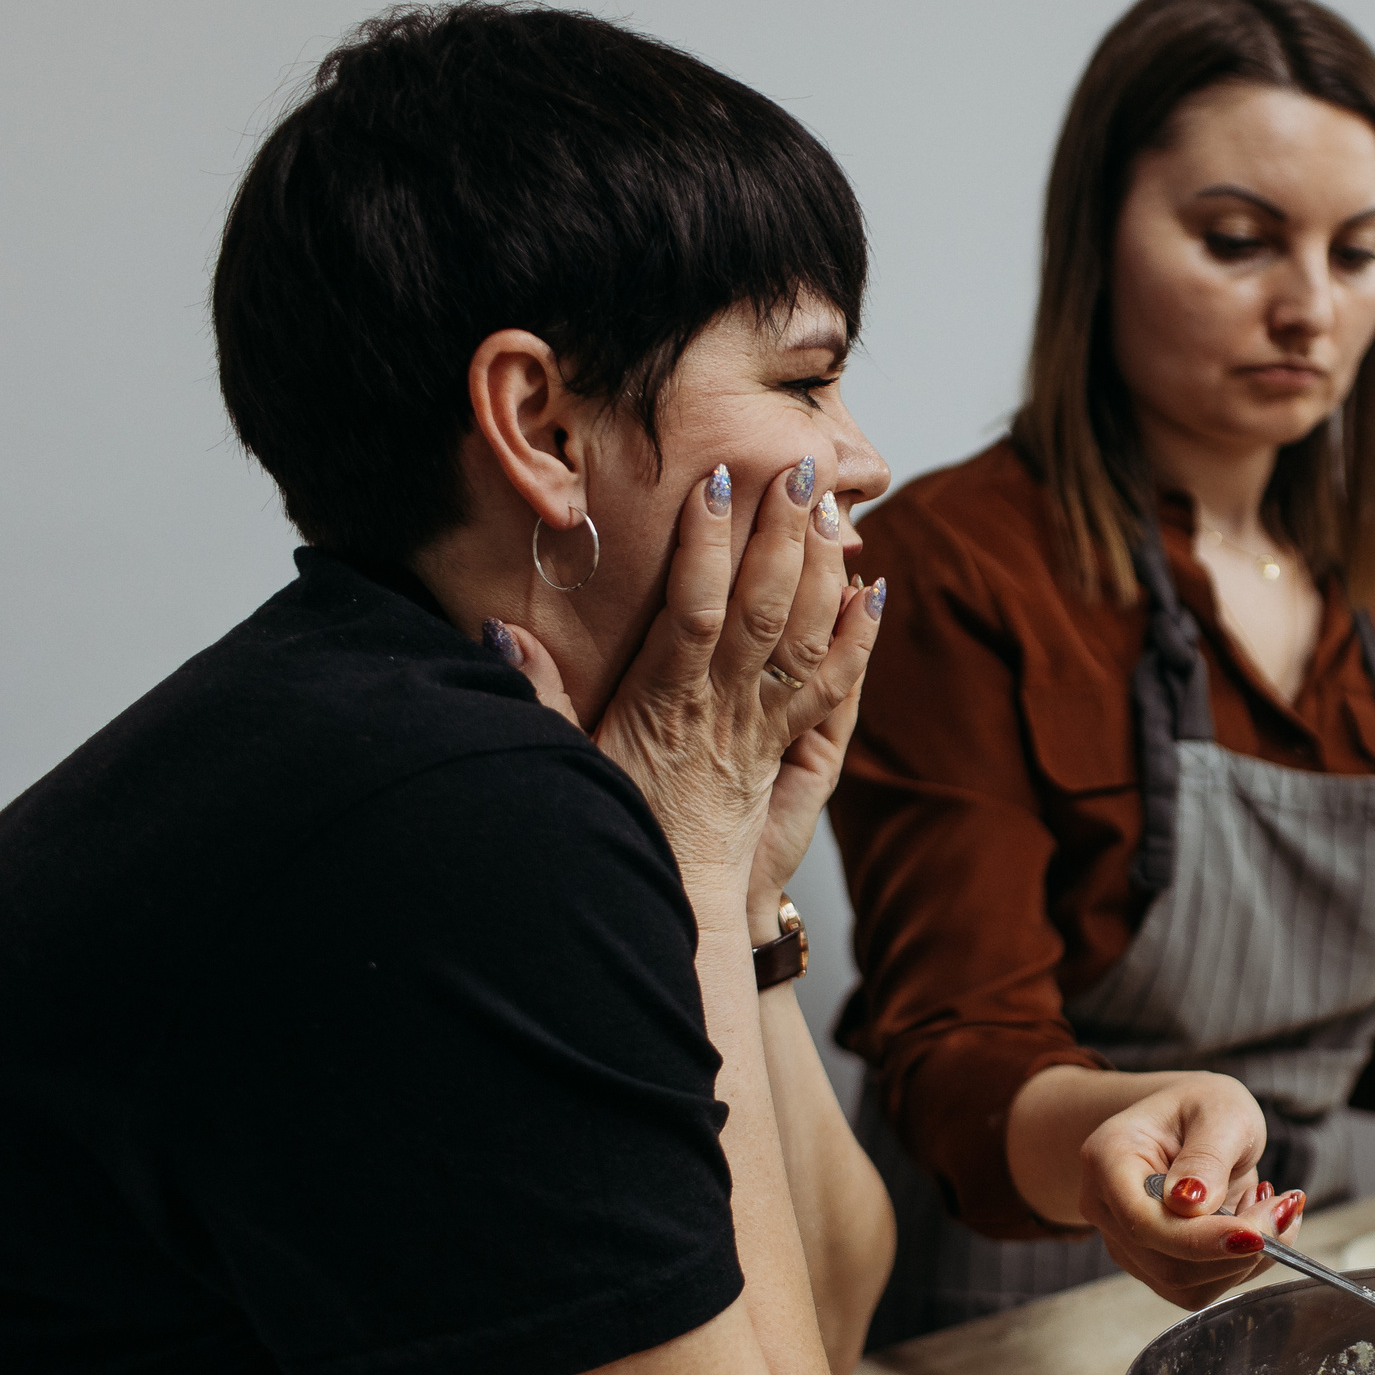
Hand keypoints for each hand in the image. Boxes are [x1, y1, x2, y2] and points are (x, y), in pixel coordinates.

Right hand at [492, 453, 875, 917]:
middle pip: (763, 610)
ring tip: (833, 508)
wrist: (678, 904)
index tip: (717, 486)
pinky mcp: (789, 747)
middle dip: (782, 535)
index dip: (707, 546)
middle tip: (800, 469)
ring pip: (803, 639)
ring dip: (823, 571)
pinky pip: (831, 688)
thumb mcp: (567, 762)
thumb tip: (500, 632)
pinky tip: (873, 592)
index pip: (693, 611)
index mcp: (664, 703)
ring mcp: (762, 727)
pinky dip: (857, 638)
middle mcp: (723, 709)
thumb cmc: (619, 824)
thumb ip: (536, 696)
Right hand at [1071, 1072, 1300, 1310]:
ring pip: (1186, 1285)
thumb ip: (1207, 1155)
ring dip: (1244, 1260)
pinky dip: (1240, 1266)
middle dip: (1236, 1249)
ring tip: (1269, 1207)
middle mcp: (1106, 1207)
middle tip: (1283, 1207)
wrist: (1191, 1123)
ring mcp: (1126, 1242)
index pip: (1145, 1220)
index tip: (1255, 1234)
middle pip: (1167, 1262)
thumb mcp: (1220, 1110)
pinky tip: (1253, 1224)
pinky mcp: (1152, 1265)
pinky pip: (1200, 1287)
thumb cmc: (1203, 1108)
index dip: (1200, 1238)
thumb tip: (1190, 1206)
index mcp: (1109, 1158)